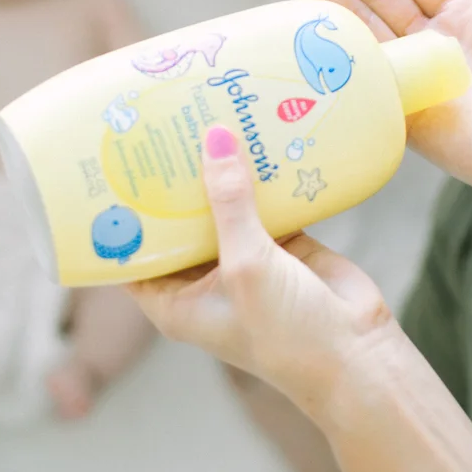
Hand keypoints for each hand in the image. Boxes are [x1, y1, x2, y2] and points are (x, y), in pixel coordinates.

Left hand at [131, 127, 394, 416]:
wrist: (358, 356)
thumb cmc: (288, 333)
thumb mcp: (247, 266)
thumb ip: (230, 203)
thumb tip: (214, 137)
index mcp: (176, 300)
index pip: (133, 253)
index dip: (120, 215)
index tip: (112, 166)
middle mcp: (204, 279)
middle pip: (178, 220)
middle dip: (173, 180)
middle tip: (158, 125)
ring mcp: (244, 259)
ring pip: (223, 206)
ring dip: (218, 171)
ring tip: (203, 115)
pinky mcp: (282, 244)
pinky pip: (263, 201)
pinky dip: (261, 174)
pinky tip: (256, 135)